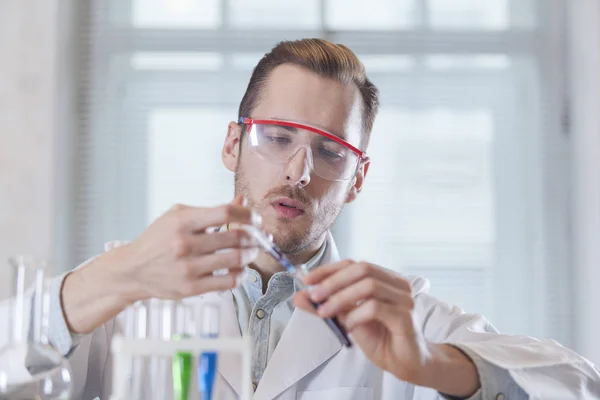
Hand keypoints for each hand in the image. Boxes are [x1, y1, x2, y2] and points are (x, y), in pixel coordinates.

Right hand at [61, 196, 261, 333]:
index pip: (225, 213)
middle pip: (236, 237)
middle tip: (262, 237)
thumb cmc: (158, 240)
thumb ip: (212, 210)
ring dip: (251, 254)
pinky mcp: (192, 288)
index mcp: (182, 221)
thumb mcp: (179, 216)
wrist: (133, 270)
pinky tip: (240, 269)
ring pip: (236, 260)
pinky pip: (229, 282)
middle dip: (256, 236)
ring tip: (252, 251)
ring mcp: (189, 268)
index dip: (248, 215)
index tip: (256, 219)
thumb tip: (243, 202)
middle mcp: (185, 244)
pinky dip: (241, 274)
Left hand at [293, 260, 479, 396]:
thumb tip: (300, 295)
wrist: (406, 363)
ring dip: (341, 298)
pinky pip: (376, 307)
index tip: (307, 280)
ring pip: (368, 286)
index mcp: (384, 278)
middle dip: (333, 281)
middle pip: (362, 268)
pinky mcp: (405, 317)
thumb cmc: (381, 337)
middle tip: (314, 296)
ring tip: (325, 313)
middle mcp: (397, 284)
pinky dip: (356, 315)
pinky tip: (349, 326)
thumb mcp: (347, 318)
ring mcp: (403, 299)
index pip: (354, 264)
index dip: (328, 270)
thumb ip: (326, 305)